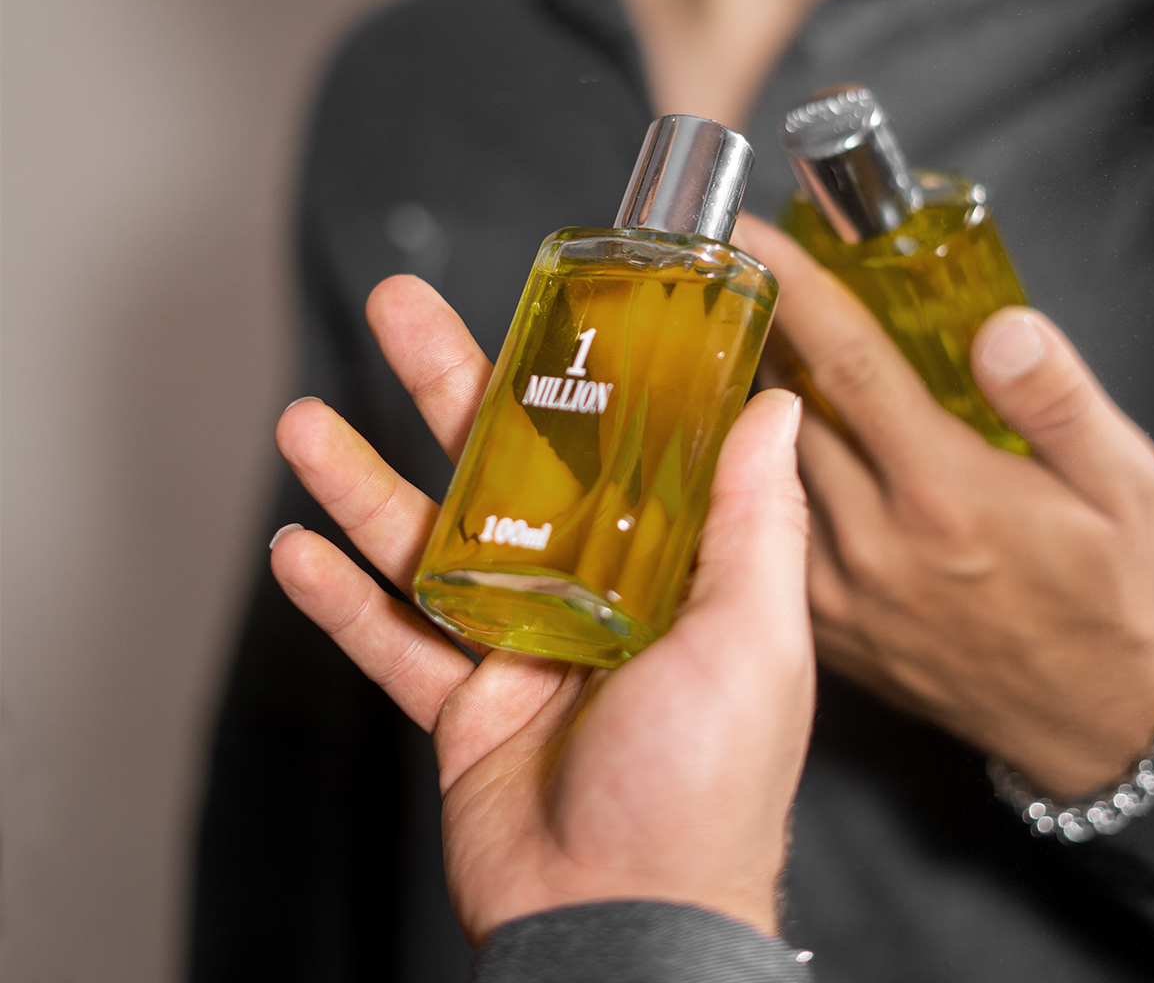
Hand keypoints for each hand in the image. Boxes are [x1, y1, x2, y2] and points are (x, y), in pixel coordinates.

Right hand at [268, 275, 813, 943]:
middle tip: (397, 313)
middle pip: (499, 469)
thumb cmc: (708, 785)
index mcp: (656, 564)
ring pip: (425, 543)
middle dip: (443, 387)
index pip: (605, 443)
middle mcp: (584, 590)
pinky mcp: (462, 704)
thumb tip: (775, 408)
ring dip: (362, 484)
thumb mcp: (752, 635)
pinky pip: (390, 639)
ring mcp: (517, 643)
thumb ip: (755, 519)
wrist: (627, 922)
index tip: (541, 311)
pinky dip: (341, 602)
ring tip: (305, 427)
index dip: (568, 374)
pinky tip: (297, 551)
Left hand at [736, 215, 1153, 799]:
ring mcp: (840, 592)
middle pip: (785, 408)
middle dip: (757, 333)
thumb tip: (999, 326)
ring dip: (747, 403)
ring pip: (763, 471)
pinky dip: (752, 480)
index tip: (750, 231)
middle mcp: (877, 541)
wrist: (1094, 722)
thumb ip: (1058, 400)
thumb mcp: (1125, 488)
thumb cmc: (1114, 597)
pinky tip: (756, 445)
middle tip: (738, 280)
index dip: (793, 283)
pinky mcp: (826, 628)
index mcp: (946, 493)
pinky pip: (765, 536)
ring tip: (739, 348)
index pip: (847, 361)